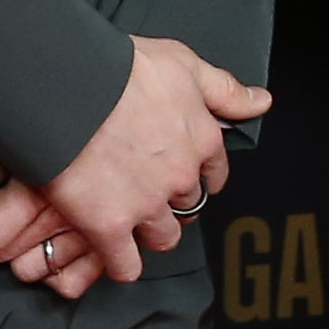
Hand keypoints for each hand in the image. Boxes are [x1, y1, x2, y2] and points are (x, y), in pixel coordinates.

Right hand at [0, 36, 270, 294]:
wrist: (67, 87)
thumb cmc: (120, 68)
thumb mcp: (183, 63)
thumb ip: (224, 89)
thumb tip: (262, 102)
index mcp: (202, 139)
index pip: (214, 173)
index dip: (198, 175)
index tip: (180, 173)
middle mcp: (181, 177)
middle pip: (187, 205)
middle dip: (171, 201)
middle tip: (144, 191)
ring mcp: (147, 205)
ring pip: (163, 237)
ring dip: (151, 233)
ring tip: (129, 222)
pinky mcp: (110, 227)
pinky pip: (126, 264)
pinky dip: (121, 264)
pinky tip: (112, 254)